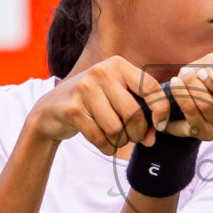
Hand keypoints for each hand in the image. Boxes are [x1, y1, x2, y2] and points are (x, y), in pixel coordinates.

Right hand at [26, 56, 172, 154]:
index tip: (159, 126)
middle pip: (133, 113)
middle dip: (137, 133)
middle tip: (133, 137)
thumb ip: (140, 113)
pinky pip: (100, 137)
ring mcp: (84, 89)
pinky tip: (106, 145)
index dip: (161, 110)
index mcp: (118, 65)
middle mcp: (101, 72)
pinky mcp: (72, 109)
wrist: (52, 109)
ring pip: (116, 129)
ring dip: (120, 142)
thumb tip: (152, 137)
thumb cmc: (93, 103)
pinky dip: (107, 147)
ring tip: (116, 139)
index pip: (150, 87)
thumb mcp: (117, 97)